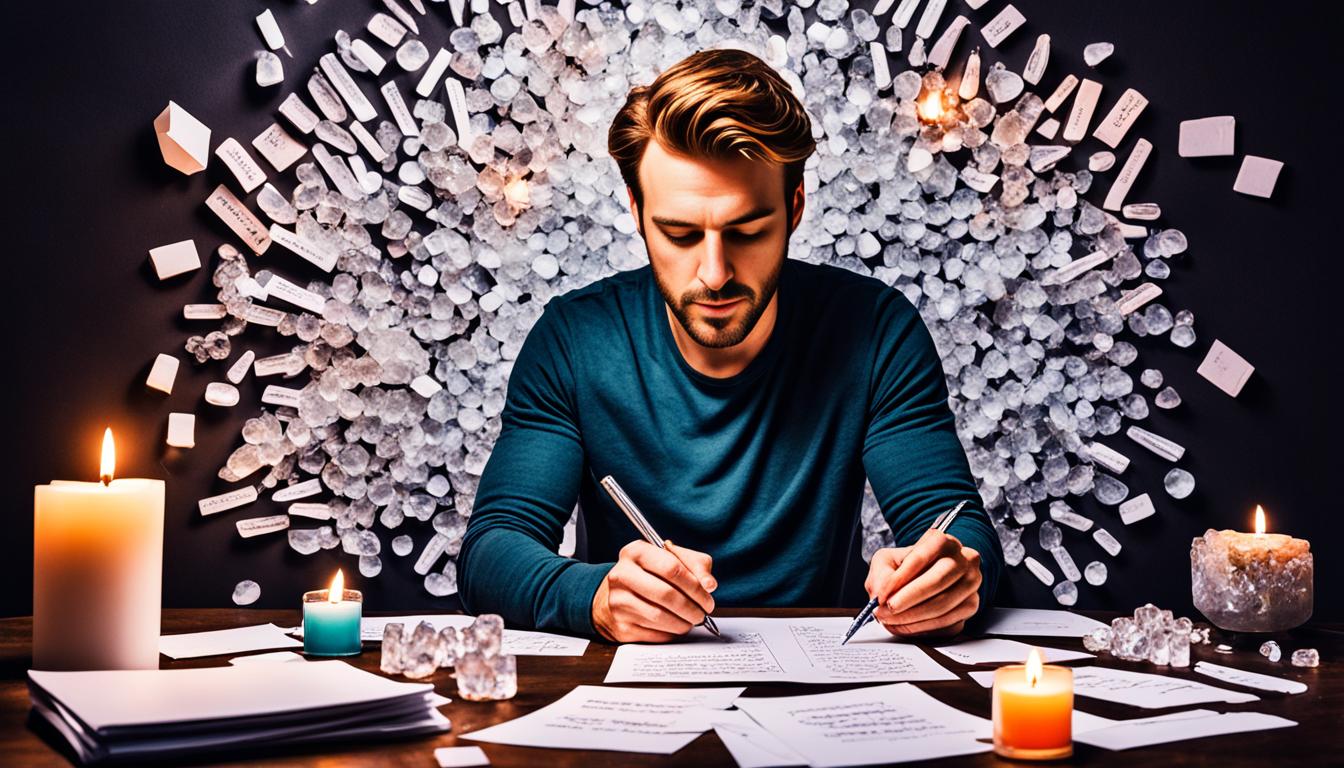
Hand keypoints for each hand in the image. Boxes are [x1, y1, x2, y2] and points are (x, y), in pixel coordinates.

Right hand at [592, 540, 716, 642]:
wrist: (618, 594)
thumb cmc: (651, 574)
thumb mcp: (674, 559)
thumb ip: (696, 565)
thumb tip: (709, 584)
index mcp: (635, 552)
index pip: (671, 568)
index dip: (695, 585)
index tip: (708, 595)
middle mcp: (621, 575)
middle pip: (666, 594)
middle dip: (692, 607)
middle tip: (703, 612)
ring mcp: (617, 601)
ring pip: (660, 616)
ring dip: (684, 622)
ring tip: (692, 620)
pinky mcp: (620, 625)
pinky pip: (653, 633)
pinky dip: (671, 632)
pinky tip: (676, 626)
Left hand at [865, 530, 981, 637]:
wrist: (926, 577)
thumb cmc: (906, 568)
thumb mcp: (887, 561)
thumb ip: (881, 574)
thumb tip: (881, 595)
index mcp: (943, 541)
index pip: (921, 556)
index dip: (899, 579)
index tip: (881, 595)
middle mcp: (964, 559)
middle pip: (937, 581)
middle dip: (908, 600)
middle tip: (886, 610)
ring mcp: (971, 583)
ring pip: (943, 606)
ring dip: (912, 618)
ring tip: (890, 620)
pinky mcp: (971, 605)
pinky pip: (947, 623)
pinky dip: (923, 628)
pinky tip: (906, 626)